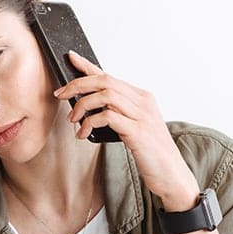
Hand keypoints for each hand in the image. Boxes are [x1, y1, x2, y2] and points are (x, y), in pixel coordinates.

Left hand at [56, 51, 199, 209]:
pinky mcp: (138, 132)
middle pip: (105, 81)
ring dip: (83, 104)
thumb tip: (86, 106)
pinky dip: (90, 122)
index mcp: (142, 98)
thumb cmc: (151, 153)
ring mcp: (142, 116)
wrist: (172, 174)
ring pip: (105, 95)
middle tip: (60, 94)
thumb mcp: (133, 127)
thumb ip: (117, 114)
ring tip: (73, 119)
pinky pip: (108, 116)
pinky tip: (83, 133)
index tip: (71, 58)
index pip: (110, 75)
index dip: (88, 65)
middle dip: (78, 85)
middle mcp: (144, 102)